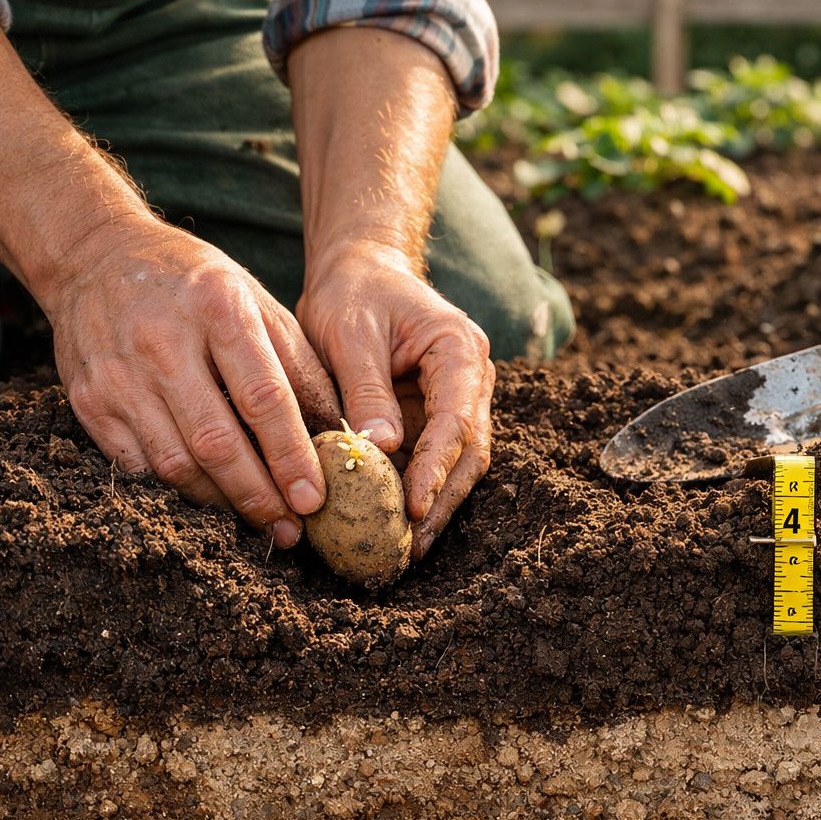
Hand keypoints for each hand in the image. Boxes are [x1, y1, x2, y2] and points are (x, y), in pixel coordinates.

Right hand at [45, 217, 341, 546]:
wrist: (96, 255)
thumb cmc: (197, 285)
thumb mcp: (257, 302)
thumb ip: (299, 366)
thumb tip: (338, 436)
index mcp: (218, 309)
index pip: (263, 398)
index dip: (291, 456)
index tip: (314, 499)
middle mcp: (162, 341)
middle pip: (217, 442)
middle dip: (258, 496)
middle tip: (289, 530)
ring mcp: (118, 374)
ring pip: (175, 464)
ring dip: (221, 503)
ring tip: (258, 521)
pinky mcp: (87, 401)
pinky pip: (138, 465)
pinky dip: (177, 489)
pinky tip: (208, 498)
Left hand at [297, 245, 494, 558]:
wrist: (360, 271)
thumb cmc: (354, 292)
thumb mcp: (349, 332)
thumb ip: (366, 388)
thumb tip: (381, 449)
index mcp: (459, 350)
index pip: (456, 419)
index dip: (436, 467)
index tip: (413, 506)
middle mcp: (471, 379)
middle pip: (469, 451)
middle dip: (442, 500)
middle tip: (411, 545)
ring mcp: (458, 401)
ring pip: (459, 463)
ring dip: (435, 505)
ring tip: (405, 548)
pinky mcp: (436, 417)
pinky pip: (434, 461)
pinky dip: (419, 492)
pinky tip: (396, 525)